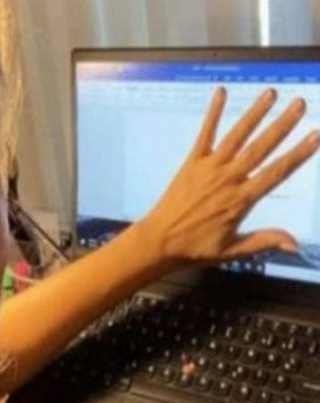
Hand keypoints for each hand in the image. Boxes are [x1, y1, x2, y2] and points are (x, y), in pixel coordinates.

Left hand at [138, 87, 319, 265]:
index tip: (314, 135)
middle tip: (299, 104)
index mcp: (241, 200)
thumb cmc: (194, 247)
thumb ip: (264, 241)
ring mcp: (208, 168)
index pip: (276, 172)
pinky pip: (204, 134)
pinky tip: (220, 93)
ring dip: (254, 114)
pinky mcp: (191, 163)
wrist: (159, 241)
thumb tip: (295, 244)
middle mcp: (227, 179)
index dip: (298, 153)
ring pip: (236, 136)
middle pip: (260, 148)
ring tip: (270, 94)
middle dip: (282, 125)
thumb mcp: (232, 250)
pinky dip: (212, 113)